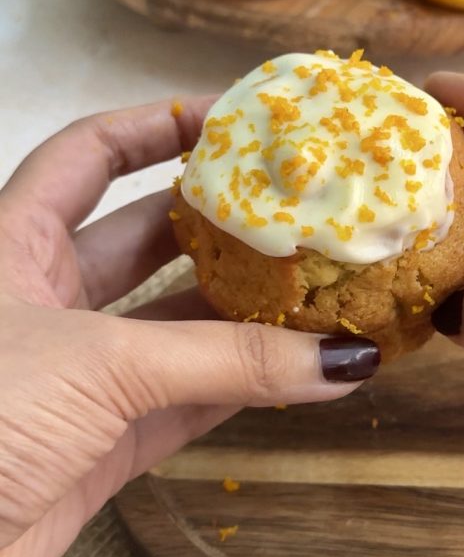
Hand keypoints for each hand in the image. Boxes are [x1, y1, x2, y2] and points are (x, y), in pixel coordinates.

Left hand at [0, 99, 378, 556]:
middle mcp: (48, 297)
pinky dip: (247, 385)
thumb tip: (337, 359)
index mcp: (12, 243)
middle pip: (149, 234)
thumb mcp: (96, 366)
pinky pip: (192, 396)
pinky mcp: (106, 437)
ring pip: (179, 321)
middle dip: (220, 219)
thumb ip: (225, 362)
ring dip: (246, 311)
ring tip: (315, 284)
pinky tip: (304, 370)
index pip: (90, 153)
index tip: (231, 119)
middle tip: (292, 204)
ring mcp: (82, 369)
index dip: (157, 125)